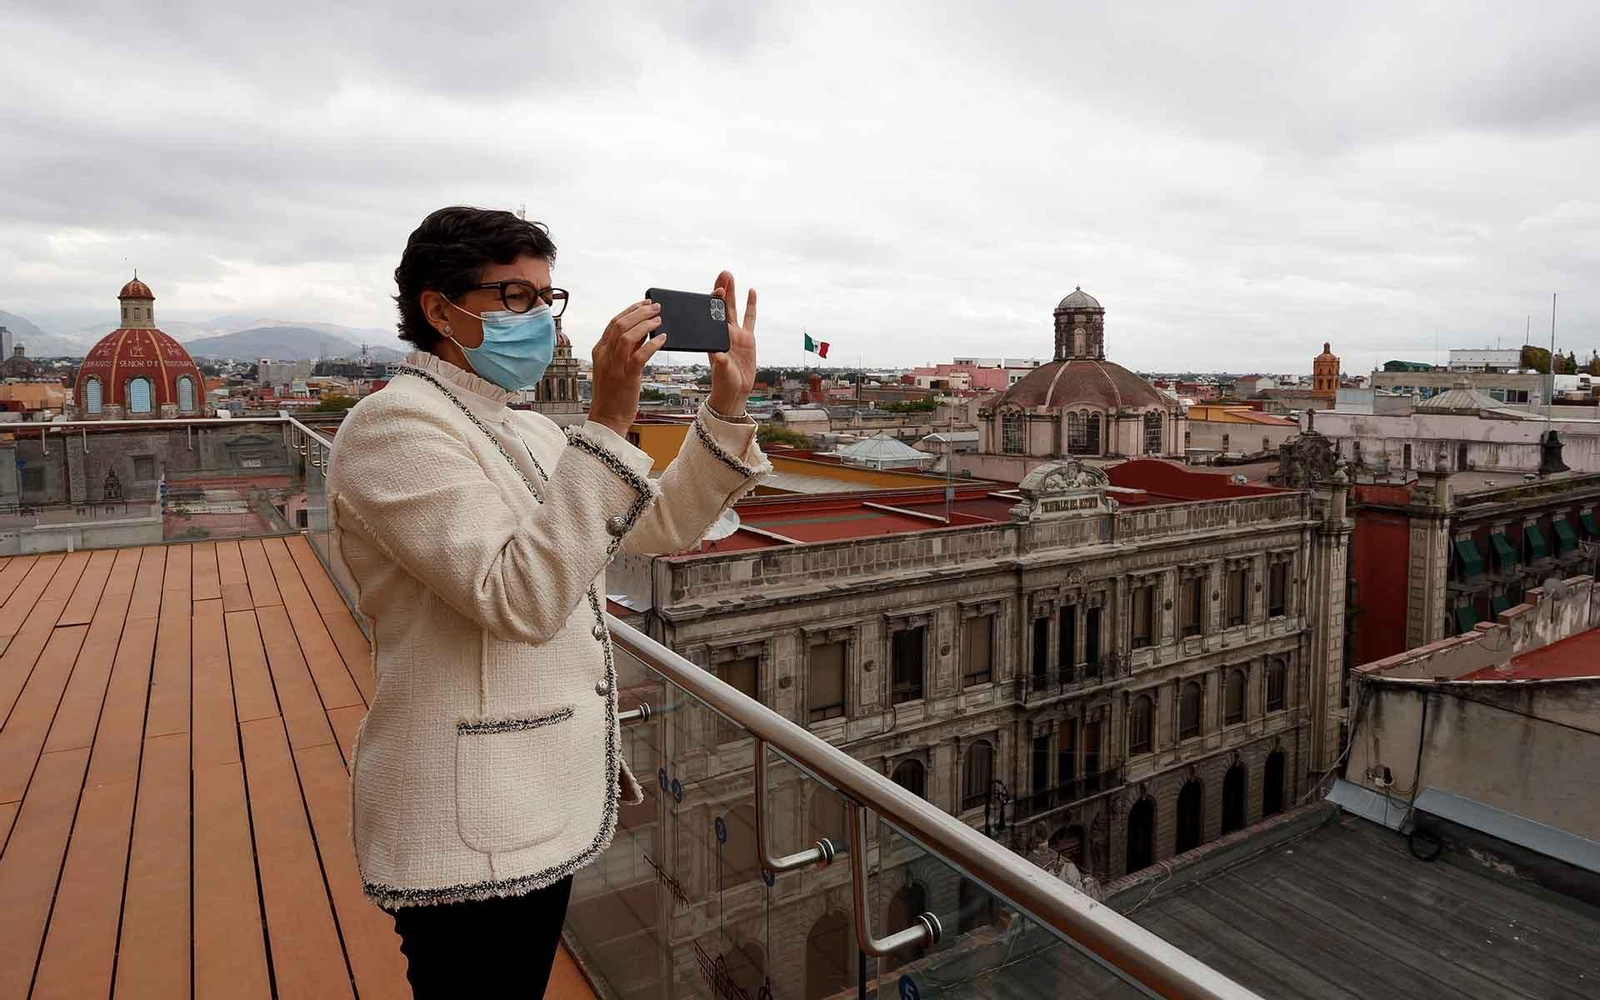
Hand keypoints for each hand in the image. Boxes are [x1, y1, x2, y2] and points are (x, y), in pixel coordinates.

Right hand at [588, 300, 664, 437]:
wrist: (607, 418)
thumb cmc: (613, 394)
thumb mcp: (616, 366)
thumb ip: (627, 348)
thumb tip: (642, 330)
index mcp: (600, 351)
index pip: (614, 322)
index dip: (631, 310)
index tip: (645, 303)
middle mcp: (605, 356)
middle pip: (620, 325)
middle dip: (640, 312)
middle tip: (656, 307)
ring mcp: (614, 366)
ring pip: (627, 336)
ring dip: (645, 324)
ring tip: (659, 320)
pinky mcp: (626, 378)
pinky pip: (640, 355)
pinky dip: (652, 344)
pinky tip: (662, 339)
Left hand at [708, 270, 756, 415]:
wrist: (735, 391)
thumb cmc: (724, 383)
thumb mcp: (722, 373)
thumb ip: (721, 363)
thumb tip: (718, 354)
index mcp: (714, 338)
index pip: (712, 315)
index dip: (714, 302)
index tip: (717, 290)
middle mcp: (724, 333)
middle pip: (722, 306)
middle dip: (722, 289)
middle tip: (724, 273)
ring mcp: (736, 334)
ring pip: (734, 308)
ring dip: (732, 292)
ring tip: (730, 275)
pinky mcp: (748, 338)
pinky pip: (750, 318)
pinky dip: (751, 305)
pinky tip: (751, 291)